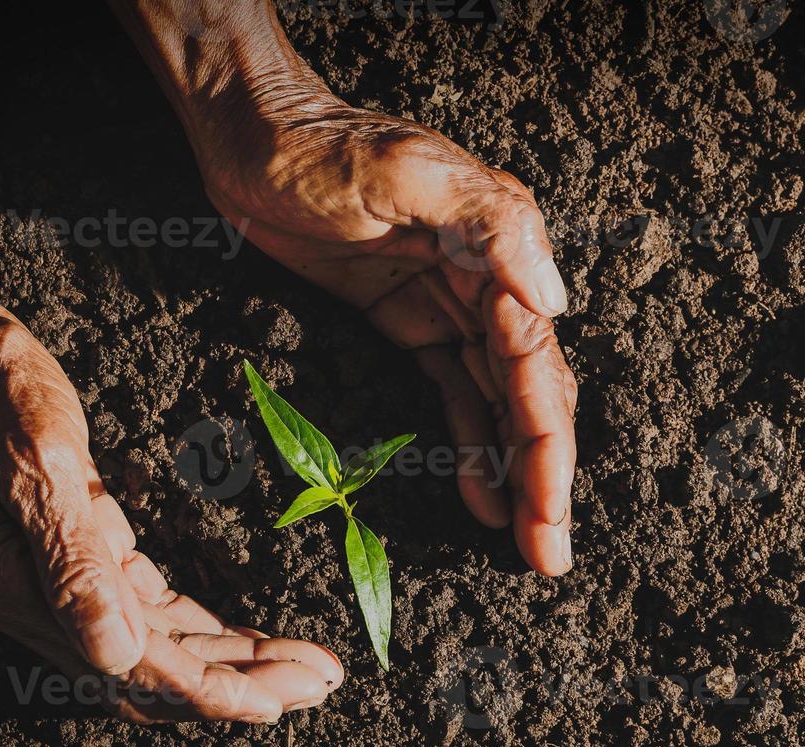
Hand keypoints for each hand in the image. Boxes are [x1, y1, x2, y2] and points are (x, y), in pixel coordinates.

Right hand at [0, 304, 344, 723]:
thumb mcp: (41, 462)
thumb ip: (73, 561)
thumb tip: (114, 655)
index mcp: (15, 592)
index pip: (129, 669)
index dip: (207, 693)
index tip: (277, 704)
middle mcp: (29, 606)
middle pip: (149, 673)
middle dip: (237, 685)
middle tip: (319, 683)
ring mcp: (46, 585)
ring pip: (153, 649)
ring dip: (227, 661)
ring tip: (300, 663)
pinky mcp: (69, 557)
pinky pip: (143, 612)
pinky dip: (197, 627)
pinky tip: (246, 635)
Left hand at [193, 74, 577, 575]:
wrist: (248, 132)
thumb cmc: (319, 145)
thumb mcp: (405, 170)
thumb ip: (489, 224)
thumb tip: (555, 301)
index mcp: (502, 252)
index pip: (536, 367)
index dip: (548, 446)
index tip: (550, 516)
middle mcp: (492, 283)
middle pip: (530, 396)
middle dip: (543, 478)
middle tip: (548, 556)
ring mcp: (453, 305)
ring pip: (499, 403)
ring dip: (516, 473)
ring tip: (526, 544)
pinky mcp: (413, 319)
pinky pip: (455, 391)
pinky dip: (473, 443)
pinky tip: (481, 495)